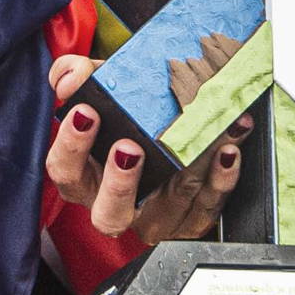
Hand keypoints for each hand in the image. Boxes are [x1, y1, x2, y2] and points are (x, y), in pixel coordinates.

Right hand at [42, 47, 245, 242]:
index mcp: (87, 177)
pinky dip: (220, 178)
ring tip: (203, 137)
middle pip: (108, 213)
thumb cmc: (127, 122)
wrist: (170, 142)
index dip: (71, 145)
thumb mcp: (103, 93)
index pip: (66, 172)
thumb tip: (70, 74)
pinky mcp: (192, 220)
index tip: (86, 113)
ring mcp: (156, 217)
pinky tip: (228, 152)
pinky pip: (207, 206)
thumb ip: (82, 76)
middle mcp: (117, 205)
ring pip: (170, 205)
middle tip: (129, 148)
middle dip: (118, 183)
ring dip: (188, 169)